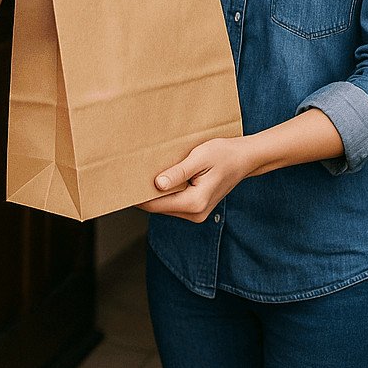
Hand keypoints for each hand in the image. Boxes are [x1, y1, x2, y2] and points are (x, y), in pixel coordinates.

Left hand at [138, 136, 254, 222]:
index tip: (123, 186)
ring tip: (142, 175)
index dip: (137, 197)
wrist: (244, 158)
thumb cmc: (224, 154)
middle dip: (145, 194)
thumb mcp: (199, 159)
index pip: (156, 205)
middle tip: (128, 177)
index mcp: (195, 202)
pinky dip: (165, 193)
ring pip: (166, 206)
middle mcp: (195, 213)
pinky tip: (160, 179)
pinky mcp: (197, 207)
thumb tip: (158, 184)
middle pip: (159, 207)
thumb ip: (178, 173)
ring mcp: (197, 213)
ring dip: (155, 193)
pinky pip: (174, 202)